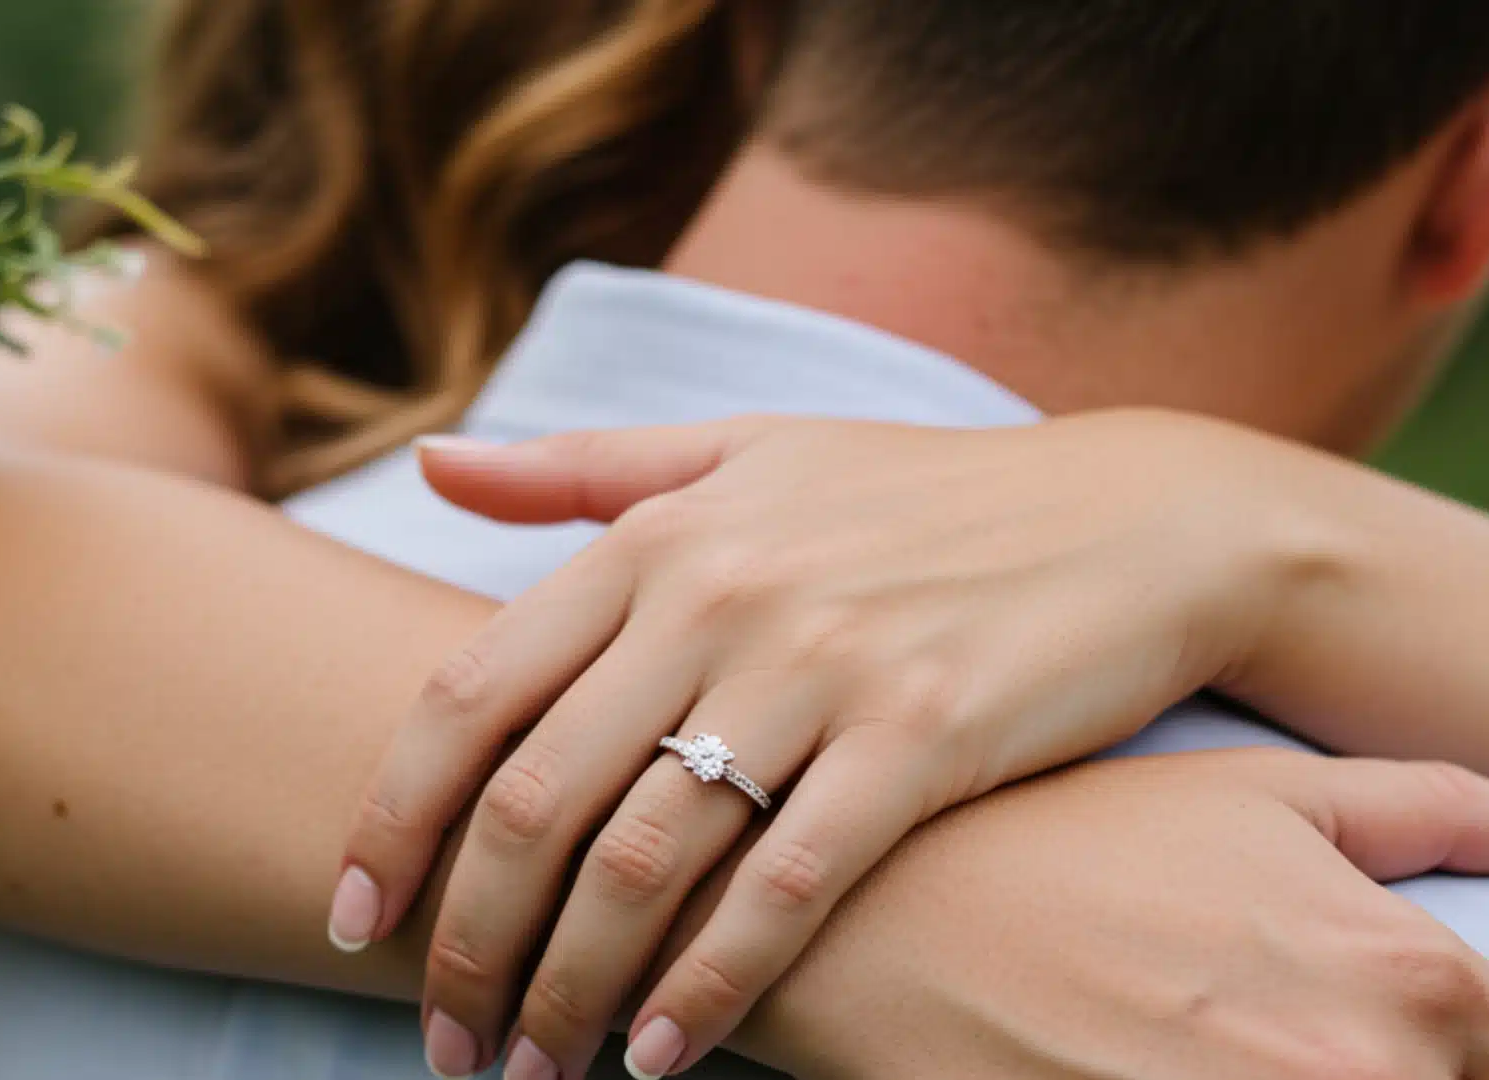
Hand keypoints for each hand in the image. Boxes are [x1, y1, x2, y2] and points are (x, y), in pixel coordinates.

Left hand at [335, 412, 1334, 1076]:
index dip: (392, 820)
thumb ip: (578, 469)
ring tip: (536, 1068)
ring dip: (572, 987)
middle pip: (535, 799)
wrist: (1134, 518)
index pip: (469, 695)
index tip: (353, 916)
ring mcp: (822, 665)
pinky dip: (714, 985)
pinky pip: (786, 887)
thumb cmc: (916, 496)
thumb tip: (426, 459)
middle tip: (443, 1036)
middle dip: (468, 940)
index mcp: (655, 536)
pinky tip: (669, 1055)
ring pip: (646, 858)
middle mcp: (718, 595)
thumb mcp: (742, 455)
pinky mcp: (923, 736)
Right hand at [733, 751, 1488, 1079]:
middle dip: (1403, 1074)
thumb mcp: (1246, 794)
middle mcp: (1355, 1077)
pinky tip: (1146, 1070)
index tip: (1447, 1042)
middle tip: (1264, 1024)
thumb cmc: (1058, 841)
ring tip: (1196, 1047)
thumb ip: (1421, 809)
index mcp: (1399, 978)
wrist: (871, 919)